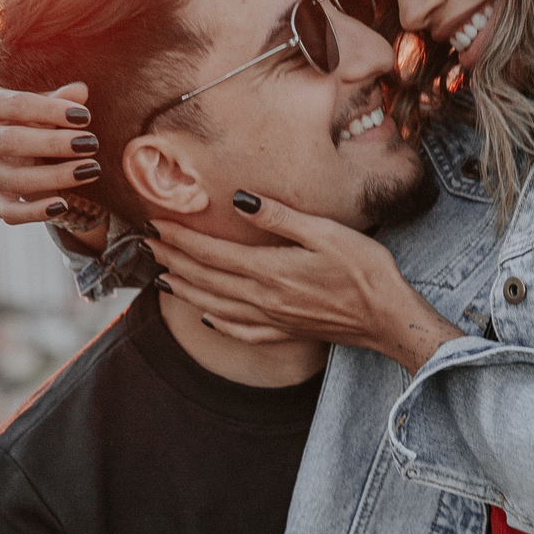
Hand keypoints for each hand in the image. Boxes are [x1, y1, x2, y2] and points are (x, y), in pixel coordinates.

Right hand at [0, 81, 107, 247]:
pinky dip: (35, 212)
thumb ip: (59, 99)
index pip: (17, 105)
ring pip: (14, 179)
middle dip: (55, 144)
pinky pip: (9, 212)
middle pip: (12, 142)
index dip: (52, 111)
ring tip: (90, 170)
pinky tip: (62, 205)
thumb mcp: (41, 105)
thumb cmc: (28, 118)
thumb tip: (81, 91)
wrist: (6, 147)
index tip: (85, 117)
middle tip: (91, 143)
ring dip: (56, 176)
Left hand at [148, 195, 461, 372]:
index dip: (180, 237)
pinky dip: (217, 323)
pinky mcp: (285, 332)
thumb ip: (279, 217)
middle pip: (205, 278)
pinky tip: (206, 317)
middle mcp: (263, 299)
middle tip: (146, 244)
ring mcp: (273, 319)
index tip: (156, 222)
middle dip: (172, 259)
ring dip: (185, 289)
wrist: (388, 318)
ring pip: (215, 305)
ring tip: (161, 276)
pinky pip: (241, 331)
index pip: (211, 252)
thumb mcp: (325, 232)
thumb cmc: (365, 270)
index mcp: (269, 270)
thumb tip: (239, 201)